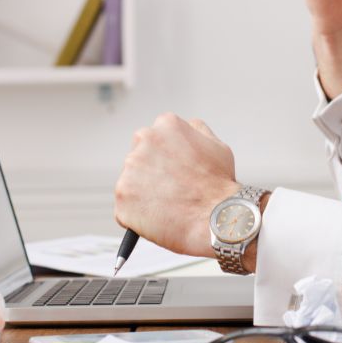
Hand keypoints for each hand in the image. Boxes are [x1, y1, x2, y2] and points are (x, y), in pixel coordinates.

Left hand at [114, 114, 238, 257]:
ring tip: (168, 206)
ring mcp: (130, 168)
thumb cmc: (219, 186)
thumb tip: (188, 129)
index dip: (166, 158)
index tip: (173, 172)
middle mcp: (144, 140)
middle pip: (139, 157)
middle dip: (151, 173)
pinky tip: (158, 218)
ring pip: (130, 182)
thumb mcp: (217, 145)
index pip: (155, 138)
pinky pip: (124, 207)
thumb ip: (196, 131)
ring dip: (143, 194)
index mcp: (167, 125)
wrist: (216, 218)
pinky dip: (137, 215)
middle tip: (171, 190)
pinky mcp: (121, 195)